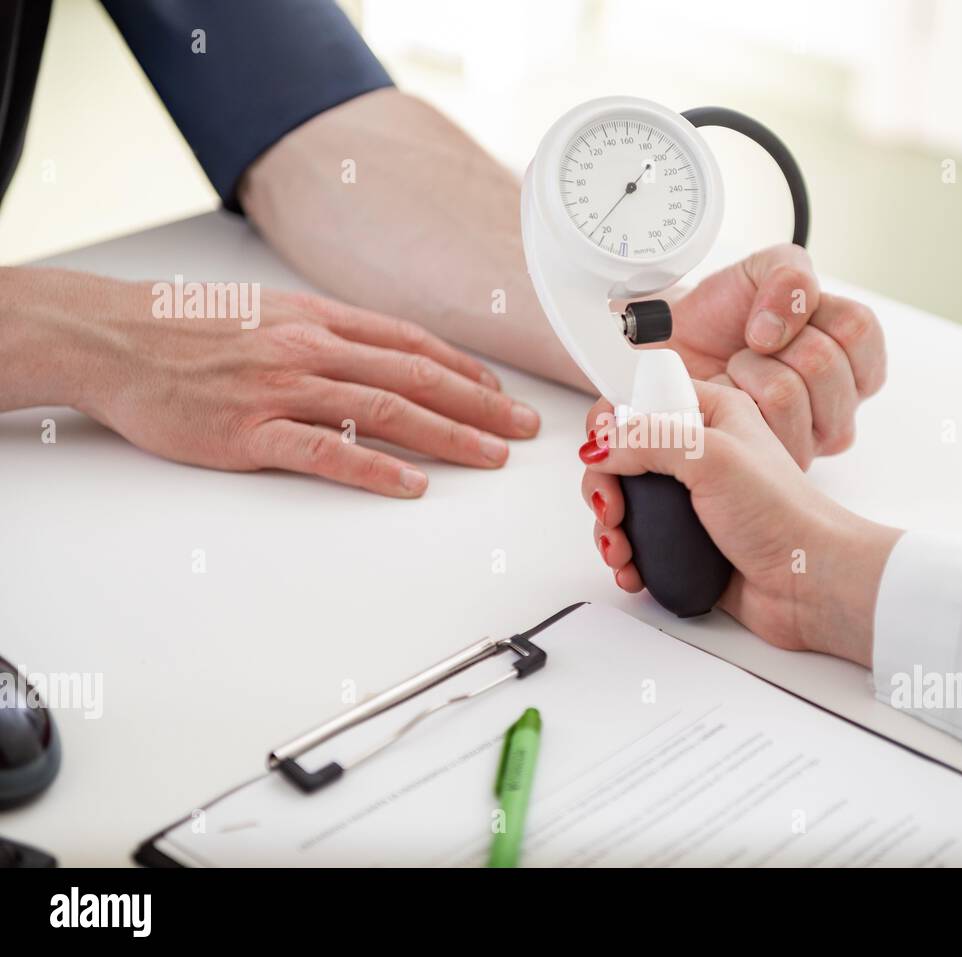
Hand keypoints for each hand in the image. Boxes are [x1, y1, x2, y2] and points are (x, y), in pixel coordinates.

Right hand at [3, 268, 540, 496]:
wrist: (113, 338)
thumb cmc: (188, 328)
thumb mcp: (268, 313)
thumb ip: (328, 334)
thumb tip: (384, 354)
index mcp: (317, 319)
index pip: (411, 344)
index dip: (466, 370)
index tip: (501, 393)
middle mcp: (309, 349)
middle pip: (414, 377)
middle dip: (479, 405)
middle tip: (522, 429)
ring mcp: (280, 390)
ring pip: (384, 411)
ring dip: (447, 436)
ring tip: (490, 456)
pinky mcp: (249, 433)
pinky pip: (324, 452)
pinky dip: (374, 468)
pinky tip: (412, 484)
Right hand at [579, 382, 901, 664]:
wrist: (810, 583)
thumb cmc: (784, 515)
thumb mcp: (713, 457)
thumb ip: (649, 439)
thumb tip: (600, 444)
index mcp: (711, 415)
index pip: (642, 399)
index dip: (612, 422)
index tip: (600, 450)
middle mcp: (699, 454)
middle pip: (621, 456)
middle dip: (604, 485)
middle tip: (612, 509)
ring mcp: (691, 499)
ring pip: (624, 502)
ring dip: (609, 527)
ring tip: (620, 548)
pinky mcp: (686, 540)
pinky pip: (638, 541)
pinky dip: (625, 556)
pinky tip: (631, 568)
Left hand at [666, 244, 885, 467]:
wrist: (676, 341)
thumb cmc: (726, 314)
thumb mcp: (765, 270)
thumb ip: (791, 276)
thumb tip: (782, 325)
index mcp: (854, 357)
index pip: (859, 328)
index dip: (810, 311)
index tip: (778, 313)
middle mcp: (842, 402)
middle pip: (824, 364)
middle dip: (774, 343)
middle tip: (754, 345)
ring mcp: (813, 437)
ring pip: (788, 394)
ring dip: (749, 370)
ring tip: (738, 370)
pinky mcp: (778, 460)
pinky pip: (757, 422)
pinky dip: (731, 397)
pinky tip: (728, 397)